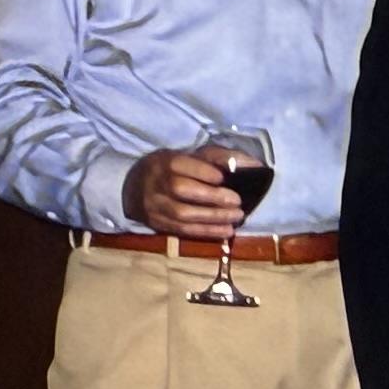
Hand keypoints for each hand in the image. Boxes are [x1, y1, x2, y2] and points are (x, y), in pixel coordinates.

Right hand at [120, 144, 255, 236]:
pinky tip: (226, 231)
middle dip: (212, 197)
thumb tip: (254, 165)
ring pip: (182, 213)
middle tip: (237, 202)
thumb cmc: (174, 170)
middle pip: (181, 189)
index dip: (204, 172)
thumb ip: (220, 158)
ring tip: (236, 217)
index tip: (223, 178)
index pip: (180, 165)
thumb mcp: (191, 156)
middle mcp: (155, 183)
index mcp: (163, 161)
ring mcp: (154, 205)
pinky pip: (182, 230)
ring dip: (213, 217)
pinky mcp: (157, 223)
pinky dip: (207, 232)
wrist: (134, 189)